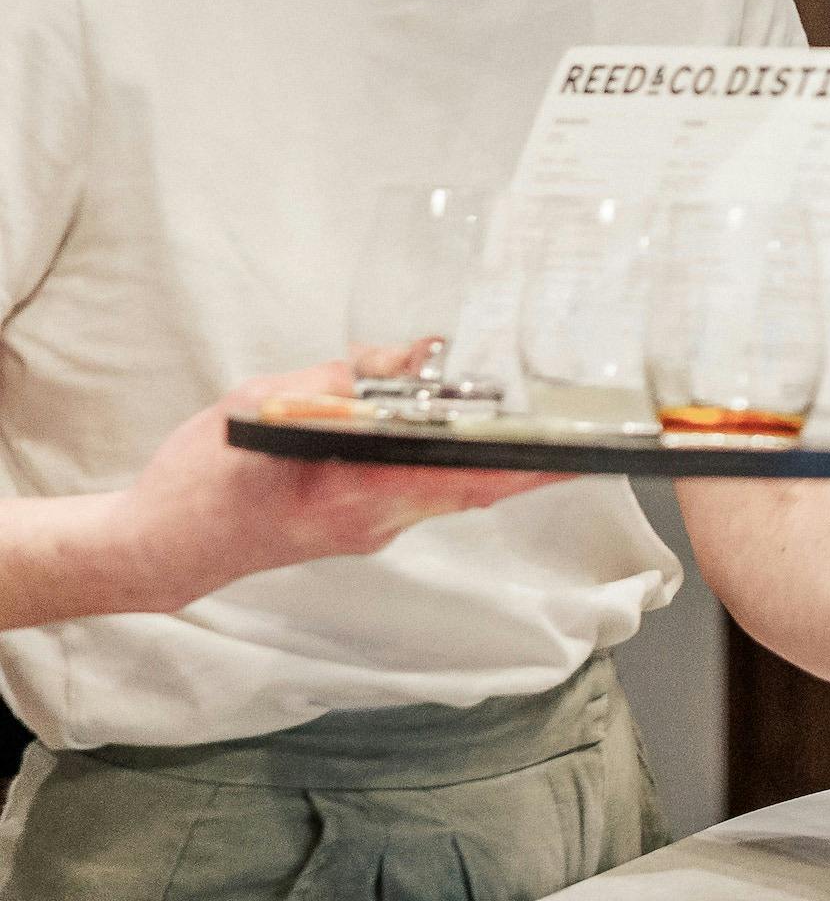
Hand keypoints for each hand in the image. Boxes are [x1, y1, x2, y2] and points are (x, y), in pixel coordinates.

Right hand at [112, 346, 569, 609]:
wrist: (161, 548)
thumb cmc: (202, 478)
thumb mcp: (261, 405)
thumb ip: (342, 379)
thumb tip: (417, 352)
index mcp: (351, 493)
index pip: (459, 479)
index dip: (526, 467)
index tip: (579, 452)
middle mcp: (374, 521)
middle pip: (474, 488)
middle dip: (536, 461)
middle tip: (596, 431)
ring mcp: (372, 531)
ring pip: (455, 491)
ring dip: (500, 460)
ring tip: (552, 422)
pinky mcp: (364, 527)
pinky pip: (426, 492)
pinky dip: (457, 464)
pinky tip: (477, 434)